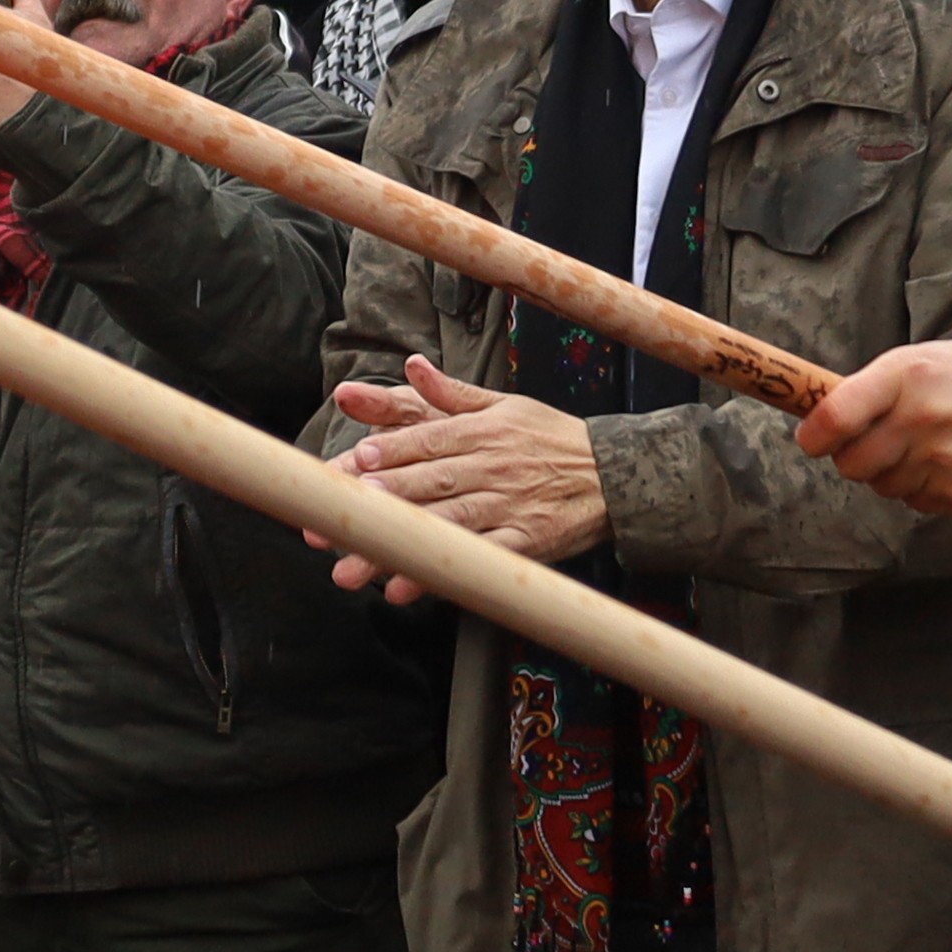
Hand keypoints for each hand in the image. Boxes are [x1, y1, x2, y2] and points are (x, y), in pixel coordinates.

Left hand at [317, 357, 609, 583]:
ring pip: (448, 523)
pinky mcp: (527, 543)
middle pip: (429, 483)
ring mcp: (510, 506)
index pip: (428, 439)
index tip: (356, 461)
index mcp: (483, 431)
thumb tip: (411, 365)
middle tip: (335, 515)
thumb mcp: (505, 405)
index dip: (392, 451)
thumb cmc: (551, 438)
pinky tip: (409, 585)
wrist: (616, 474)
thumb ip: (450, 393)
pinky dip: (447, 572)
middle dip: (381, 500)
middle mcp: (493, 467)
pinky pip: (481, 559)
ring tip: (359, 558)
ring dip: (403, 542)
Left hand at [792, 337, 951, 513]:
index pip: (835, 416)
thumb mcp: (935, 358)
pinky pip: (918, 503)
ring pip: (883, 487)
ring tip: (930, 446)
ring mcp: (944, 463)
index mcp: (909, 374)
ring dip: (893, 473)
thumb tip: (823, 415)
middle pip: (851, 463)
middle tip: (879, 441)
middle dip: (854, 456)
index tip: (812, 439)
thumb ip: (881, 385)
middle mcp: (922, 419)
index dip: (814, 434)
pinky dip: (926, 490)